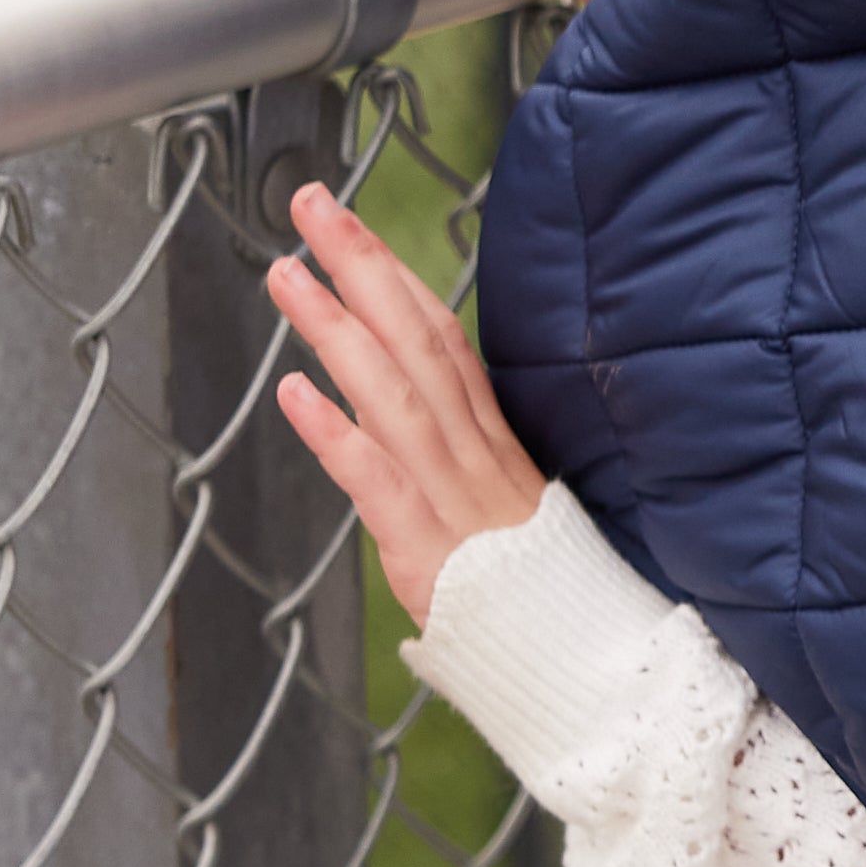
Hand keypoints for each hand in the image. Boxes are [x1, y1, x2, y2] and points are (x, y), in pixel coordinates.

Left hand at [270, 184, 546, 629]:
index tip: (350, 225)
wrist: (579, 661)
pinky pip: (379, 481)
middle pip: (417, 341)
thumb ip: (459, 456)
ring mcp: (452, 495)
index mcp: (491, 440)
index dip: (395, 277)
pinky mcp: (427, 547)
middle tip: (309, 205)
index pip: (443, 338)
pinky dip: (337, 433)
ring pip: (393, 393)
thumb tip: (399, 414)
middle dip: (361, 266)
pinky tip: (293, 392)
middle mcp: (473, 453)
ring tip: (285, 274)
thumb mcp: (505, 506)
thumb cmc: (534, 591)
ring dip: (336, 327)